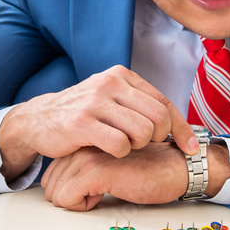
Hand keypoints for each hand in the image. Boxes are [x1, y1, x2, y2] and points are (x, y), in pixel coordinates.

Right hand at [0, 66, 198, 180]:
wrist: (38, 120)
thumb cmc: (83, 115)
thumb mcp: (111, 99)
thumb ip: (139, 105)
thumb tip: (179, 126)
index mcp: (121, 75)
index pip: (163, 102)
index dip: (181, 128)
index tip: (191, 149)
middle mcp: (109, 83)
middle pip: (158, 118)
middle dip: (157, 138)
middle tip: (144, 146)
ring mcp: (94, 102)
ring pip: (142, 132)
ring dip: (138, 147)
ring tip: (124, 146)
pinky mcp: (81, 124)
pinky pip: (120, 145)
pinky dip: (120, 154)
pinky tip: (109, 151)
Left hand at [41, 142, 187, 210]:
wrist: (177, 168)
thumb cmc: (148, 170)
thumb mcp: (108, 166)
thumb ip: (86, 169)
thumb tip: (62, 190)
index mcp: (87, 139)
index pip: (53, 172)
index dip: (71, 188)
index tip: (94, 188)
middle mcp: (84, 144)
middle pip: (51, 183)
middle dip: (70, 197)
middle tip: (98, 193)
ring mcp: (89, 155)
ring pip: (56, 192)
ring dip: (77, 202)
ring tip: (103, 194)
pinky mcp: (97, 170)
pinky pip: (66, 198)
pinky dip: (80, 206)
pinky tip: (102, 197)